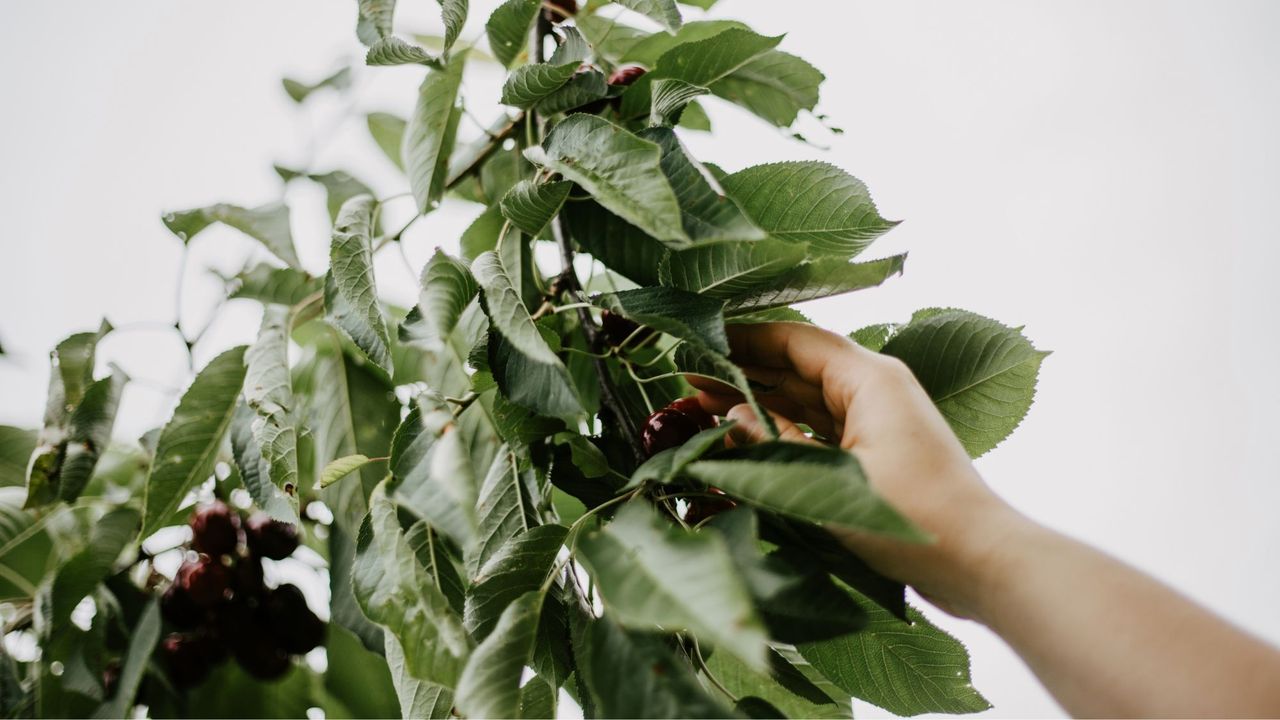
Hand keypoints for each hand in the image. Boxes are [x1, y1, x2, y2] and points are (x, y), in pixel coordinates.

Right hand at [688, 322, 1023, 617]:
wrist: (979, 559)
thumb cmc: (914, 517)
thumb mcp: (830, 481)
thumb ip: (774, 445)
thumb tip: (731, 418)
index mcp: (870, 378)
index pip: (797, 340)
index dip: (745, 338)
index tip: (701, 339)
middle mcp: (875, 389)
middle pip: (797, 368)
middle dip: (743, 370)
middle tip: (689, 376)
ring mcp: (878, 421)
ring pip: (806, 400)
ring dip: (759, 402)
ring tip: (704, 403)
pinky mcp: (878, 453)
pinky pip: (821, 429)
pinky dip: (784, 430)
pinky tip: (748, 436)